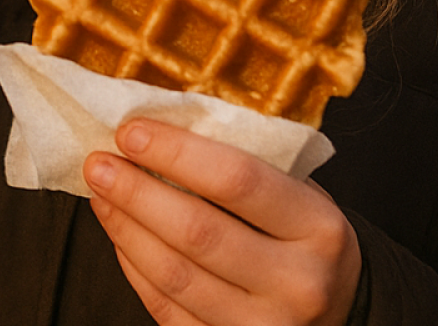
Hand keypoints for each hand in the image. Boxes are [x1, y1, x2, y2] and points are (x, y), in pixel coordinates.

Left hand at [84, 118, 361, 325]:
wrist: (339, 312)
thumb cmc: (306, 238)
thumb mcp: (301, 195)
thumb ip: (247, 166)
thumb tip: (160, 129)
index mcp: (320, 229)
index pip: (237, 180)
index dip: (176, 153)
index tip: (131, 132)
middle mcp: (298, 284)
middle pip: (198, 232)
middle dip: (137, 193)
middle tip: (98, 163)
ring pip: (175, 276)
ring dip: (126, 230)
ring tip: (101, 195)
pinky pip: (167, 311)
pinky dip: (135, 270)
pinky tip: (121, 237)